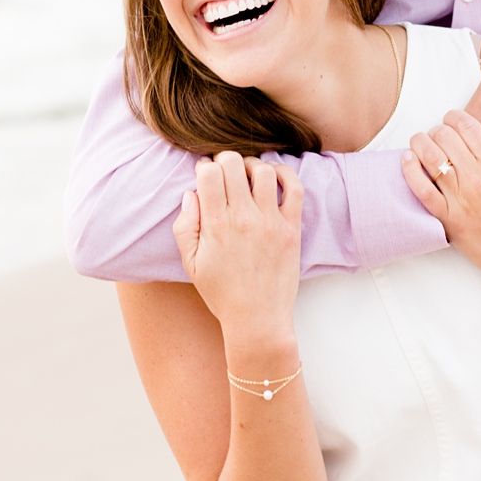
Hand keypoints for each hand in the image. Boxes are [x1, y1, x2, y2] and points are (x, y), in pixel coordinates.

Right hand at [172, 153, 301, 344]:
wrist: (257, 319)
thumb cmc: (222, 293)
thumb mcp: (191, 263)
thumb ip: (185, 226)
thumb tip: (191, 193)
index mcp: (216, 225)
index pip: (210, 173)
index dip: (205, 167)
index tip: (206, 176)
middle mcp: (244, 218)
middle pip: (234, 164)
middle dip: (225, 161)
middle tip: (225, 172)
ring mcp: (271, 222)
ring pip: (263, 170)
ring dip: (253, 166)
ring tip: (247, 176)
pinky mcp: (292, 228)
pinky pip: (295, 188)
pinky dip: (285, 174)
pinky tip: (274, 178)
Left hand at [399, 109, 480, 297]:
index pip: (467, 126)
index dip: (456, 117)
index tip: (453, 119)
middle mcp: (476, 178)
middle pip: (445, 137)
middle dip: (439, 129)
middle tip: (440, 134)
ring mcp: (460, 200)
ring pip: (429, 158)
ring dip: (420, 142)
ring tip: (420, 141)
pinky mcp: (448, 219)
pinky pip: (421, 190)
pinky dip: (410, 171)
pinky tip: (407, 159)